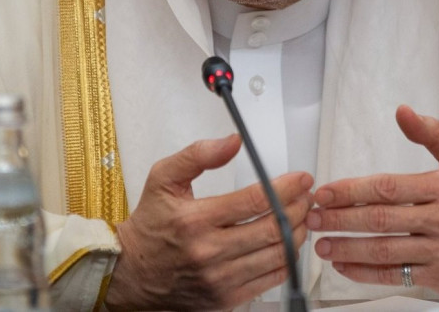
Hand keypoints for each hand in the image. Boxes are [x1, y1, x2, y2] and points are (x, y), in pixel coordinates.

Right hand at [105, 134, 313, 309]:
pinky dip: (287, 260)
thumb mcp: (163, 178)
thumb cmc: (150, 225)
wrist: (130, 273)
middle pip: (272, 229)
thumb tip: (233, 142)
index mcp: (195, 220)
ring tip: (303, 215)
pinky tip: (289, 242)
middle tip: (308, 195)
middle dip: (298, 208)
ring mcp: (220, 280)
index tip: (301, 178)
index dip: (285, 188)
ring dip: (297, 233)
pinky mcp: (225, 299)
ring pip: (276, 256)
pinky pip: (269, 280)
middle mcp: (209, 252)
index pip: (254, 201)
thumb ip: (198, 155)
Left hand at [305, 105, 438, 293]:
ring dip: (348, 249)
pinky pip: (397, 277)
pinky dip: (367, 274)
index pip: (389, 188)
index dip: (353, 190)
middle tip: (314, 217)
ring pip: (386, 252)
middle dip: (341, 219)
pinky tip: (344, 267)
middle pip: (382, 220)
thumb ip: (433, 133)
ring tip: (320, 244)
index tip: (326, 191)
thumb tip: (402, 111)